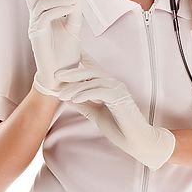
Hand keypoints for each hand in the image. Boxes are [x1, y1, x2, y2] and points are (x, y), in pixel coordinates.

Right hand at [25, 0, 82, 95]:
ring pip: (40, 4)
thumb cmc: (66, 54)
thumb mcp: (74, 29)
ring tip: (73, 1)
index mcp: (44, 16)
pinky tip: (70, 9)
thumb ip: (74, 13)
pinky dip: (58, 9)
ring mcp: (35, 27)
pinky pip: (45, 16)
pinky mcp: (36, 36)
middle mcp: (36, 20)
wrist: (63, 76)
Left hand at [56, 51, 175, 170]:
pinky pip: (99, 91)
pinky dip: (86, 94)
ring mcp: (118, 89)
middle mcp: (114, 83)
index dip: (83, 58)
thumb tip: (67, 97)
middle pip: (91, 72)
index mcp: (109, 85)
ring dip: (75, 88)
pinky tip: (74, 100)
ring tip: (61, 95)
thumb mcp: (96, 114)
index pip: (94, 68)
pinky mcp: (119, 97)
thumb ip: (84, 104)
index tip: (71, 51)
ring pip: (93, 81)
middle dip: (72, 73)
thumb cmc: (119, 128)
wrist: (136, 141)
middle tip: (56, 75)